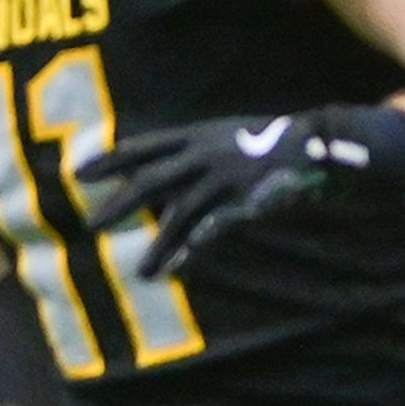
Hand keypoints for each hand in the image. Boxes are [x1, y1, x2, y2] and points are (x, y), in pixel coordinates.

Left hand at [76, 105, 404, 279]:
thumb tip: (185, 170)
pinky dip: (193, 253)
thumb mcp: (239, 137)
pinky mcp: (245, 203)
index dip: (113, 159)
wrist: (323, 144)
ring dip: (157, 245)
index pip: (146, 146)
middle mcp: (205, 154)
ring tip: (139, 270)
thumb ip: (211, 153)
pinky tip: (178, 270)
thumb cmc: (286, 142)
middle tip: (91, 226)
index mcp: (201, 135)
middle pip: (152, 181)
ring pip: (178, 214)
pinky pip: (212, 232)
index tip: (81, 172)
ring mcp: (225, 179)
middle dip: (121, 204)